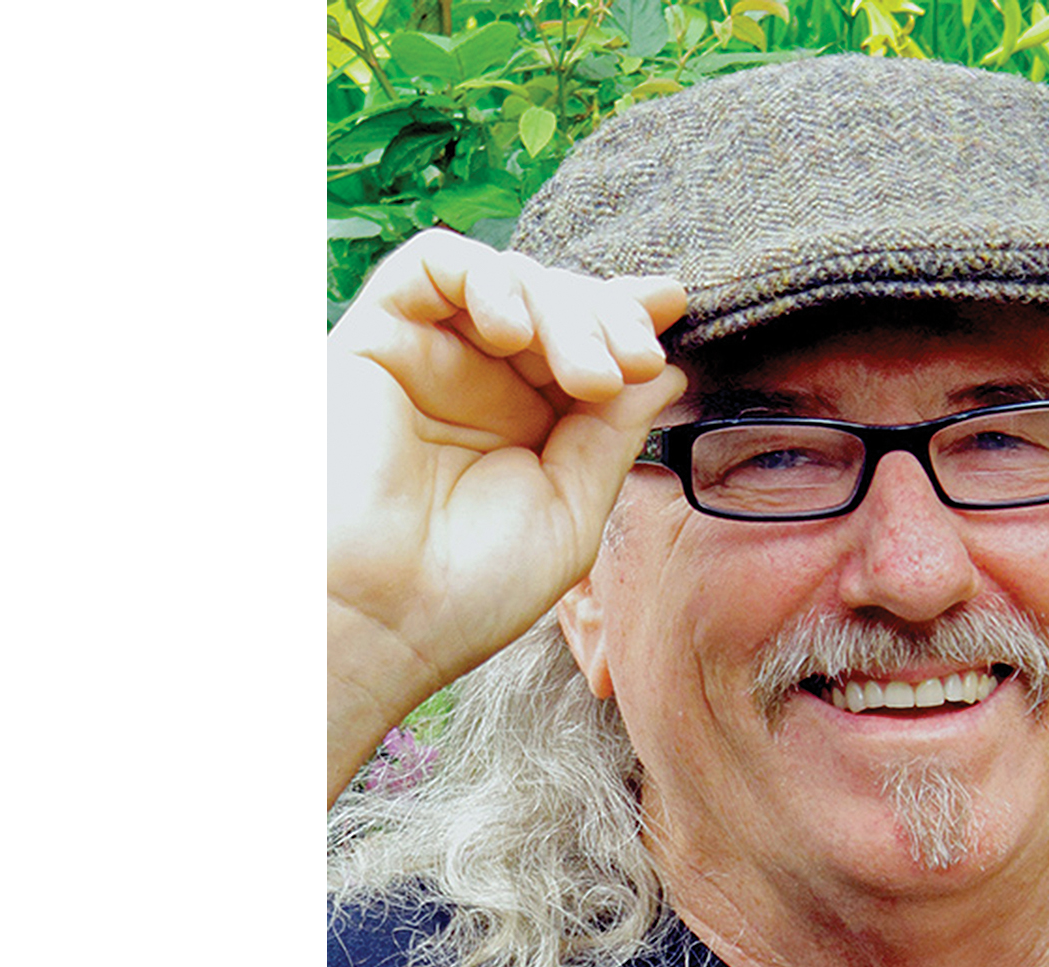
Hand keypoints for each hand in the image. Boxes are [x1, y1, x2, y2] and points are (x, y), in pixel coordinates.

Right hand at [326, 229, 687, 800]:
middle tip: (637, 361)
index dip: (627, 317)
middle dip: (608, 320)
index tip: (674, 309)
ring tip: (589, 375)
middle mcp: (479, 381)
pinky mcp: (374, 336)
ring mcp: (428, 356)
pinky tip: (515, 332)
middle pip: (558, 301)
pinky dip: (486, 277)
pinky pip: (432, 264)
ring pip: (509, 277)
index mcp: (528, 422)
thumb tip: (664, 364)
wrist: (378, 620)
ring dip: (564, 308)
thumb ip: (613, 433)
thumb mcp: (571, 509)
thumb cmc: (467, 590)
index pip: (586, 341)